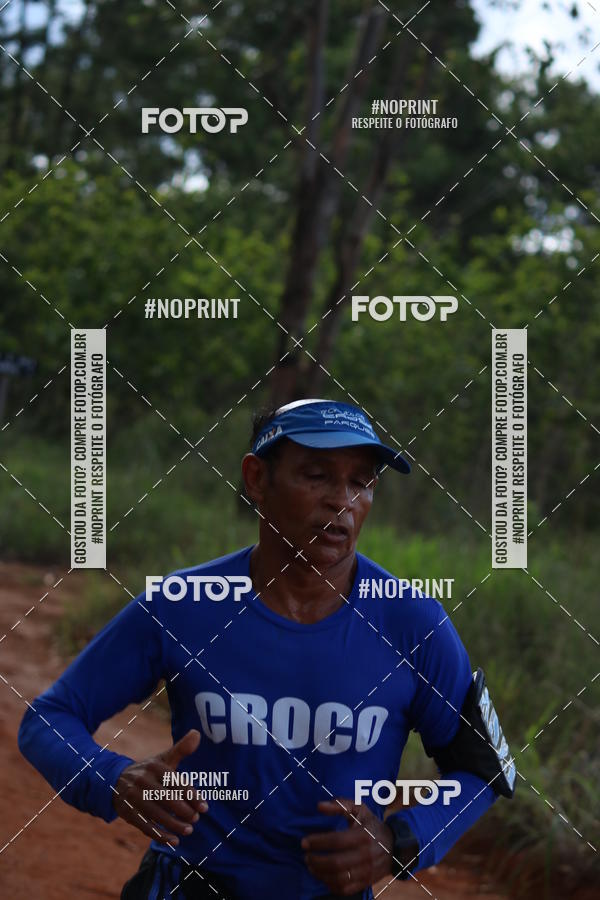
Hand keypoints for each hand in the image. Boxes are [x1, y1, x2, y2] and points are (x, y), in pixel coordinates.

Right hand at [113, 728, 207, 845]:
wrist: (114, 780)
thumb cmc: (148, 771)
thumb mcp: (163, 758)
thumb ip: (181, 749)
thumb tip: (197, 733)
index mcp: (154, 766)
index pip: (176, 782)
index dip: (192, 795)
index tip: (205, 807)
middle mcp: (143, 781)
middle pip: (167, 799)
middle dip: (184, 811)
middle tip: (196, 818)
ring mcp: (133, 797)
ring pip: (157, 814)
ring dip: (174, 824)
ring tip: (189, 830)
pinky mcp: (127, 813)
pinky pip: (145, 826)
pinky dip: (160, 835)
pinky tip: (174, 841)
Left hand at [301, 798, 394, 895]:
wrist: (395, 845)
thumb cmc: (371, 825)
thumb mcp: (359, 809)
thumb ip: (340, 804)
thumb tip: (319, 806)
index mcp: (363, 836)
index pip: (336, 841)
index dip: (317, 842)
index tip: (304, 842)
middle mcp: (366, 855)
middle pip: (336, 863)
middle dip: (316, 861)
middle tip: (306, 856)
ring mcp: (367, 871)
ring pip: (339, 879)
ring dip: (320, 874)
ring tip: (311, 866)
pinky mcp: (366, 882)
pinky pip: (345, 889)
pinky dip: (331, 885)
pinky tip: (323, 876)